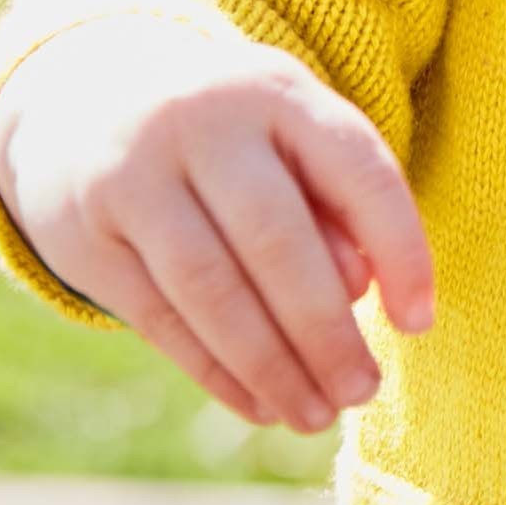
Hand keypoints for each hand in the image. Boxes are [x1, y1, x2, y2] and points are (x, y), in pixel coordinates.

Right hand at [0, 19, 433, 434]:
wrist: (93, 96)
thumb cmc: (236, 133)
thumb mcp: (292, 134)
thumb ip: (337, 201)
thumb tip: (361, 291)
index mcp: (277, 89)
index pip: (357, 169)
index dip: (400, 248)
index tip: (420, 322)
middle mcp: (200, 123)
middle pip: (275, 240)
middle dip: (325, 330)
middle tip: (362, 390)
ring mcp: (131, 177)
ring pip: (210, 289)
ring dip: (271, 366)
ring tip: (316, 415)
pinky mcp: (85, 236)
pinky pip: (159, 319)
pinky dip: (216, 372)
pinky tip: (261, 405)